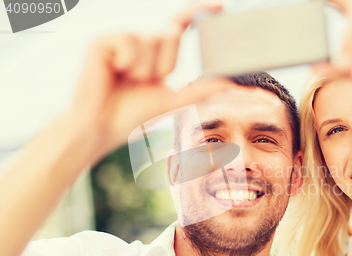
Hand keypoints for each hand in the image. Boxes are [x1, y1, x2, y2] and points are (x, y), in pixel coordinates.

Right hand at [68, 3, 229, 159]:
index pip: (179, 23)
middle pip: (170, 33)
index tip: (221, 6)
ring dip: (145, 68)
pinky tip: (114, 72)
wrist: (102, 127)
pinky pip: (130, 41)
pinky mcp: (101, 40)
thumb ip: (200, 90)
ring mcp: (119, 37)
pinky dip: (128, 63)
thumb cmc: (131, 113)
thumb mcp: (172, 98)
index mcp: (154, 50)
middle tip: (144, 82)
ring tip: (126, 79)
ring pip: (151, 38)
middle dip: (164, 64)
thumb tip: (230, 84)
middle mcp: (138, 38)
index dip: (199, 11)